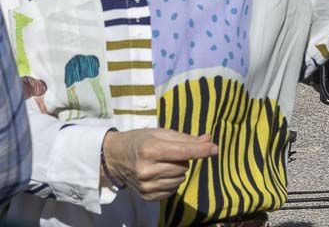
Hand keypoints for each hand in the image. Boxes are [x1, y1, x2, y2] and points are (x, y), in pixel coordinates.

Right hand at [101, 128, 217, 200]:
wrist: (114, 157)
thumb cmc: (140, 141)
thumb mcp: (160, 133)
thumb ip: (185, 138)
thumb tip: (209, 141)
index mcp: (150, 150)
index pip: (183, 152)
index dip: (201, 150)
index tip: (215, 149)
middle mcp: (147, 170)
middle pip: (183, 166)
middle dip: (183, 159)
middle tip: (168, 153)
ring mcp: (146, 185)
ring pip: (180, 179)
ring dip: (178, 171)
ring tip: (163, 163)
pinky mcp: (146, 196)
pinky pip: (172, 190)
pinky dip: (172, 181)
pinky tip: (160, 174)